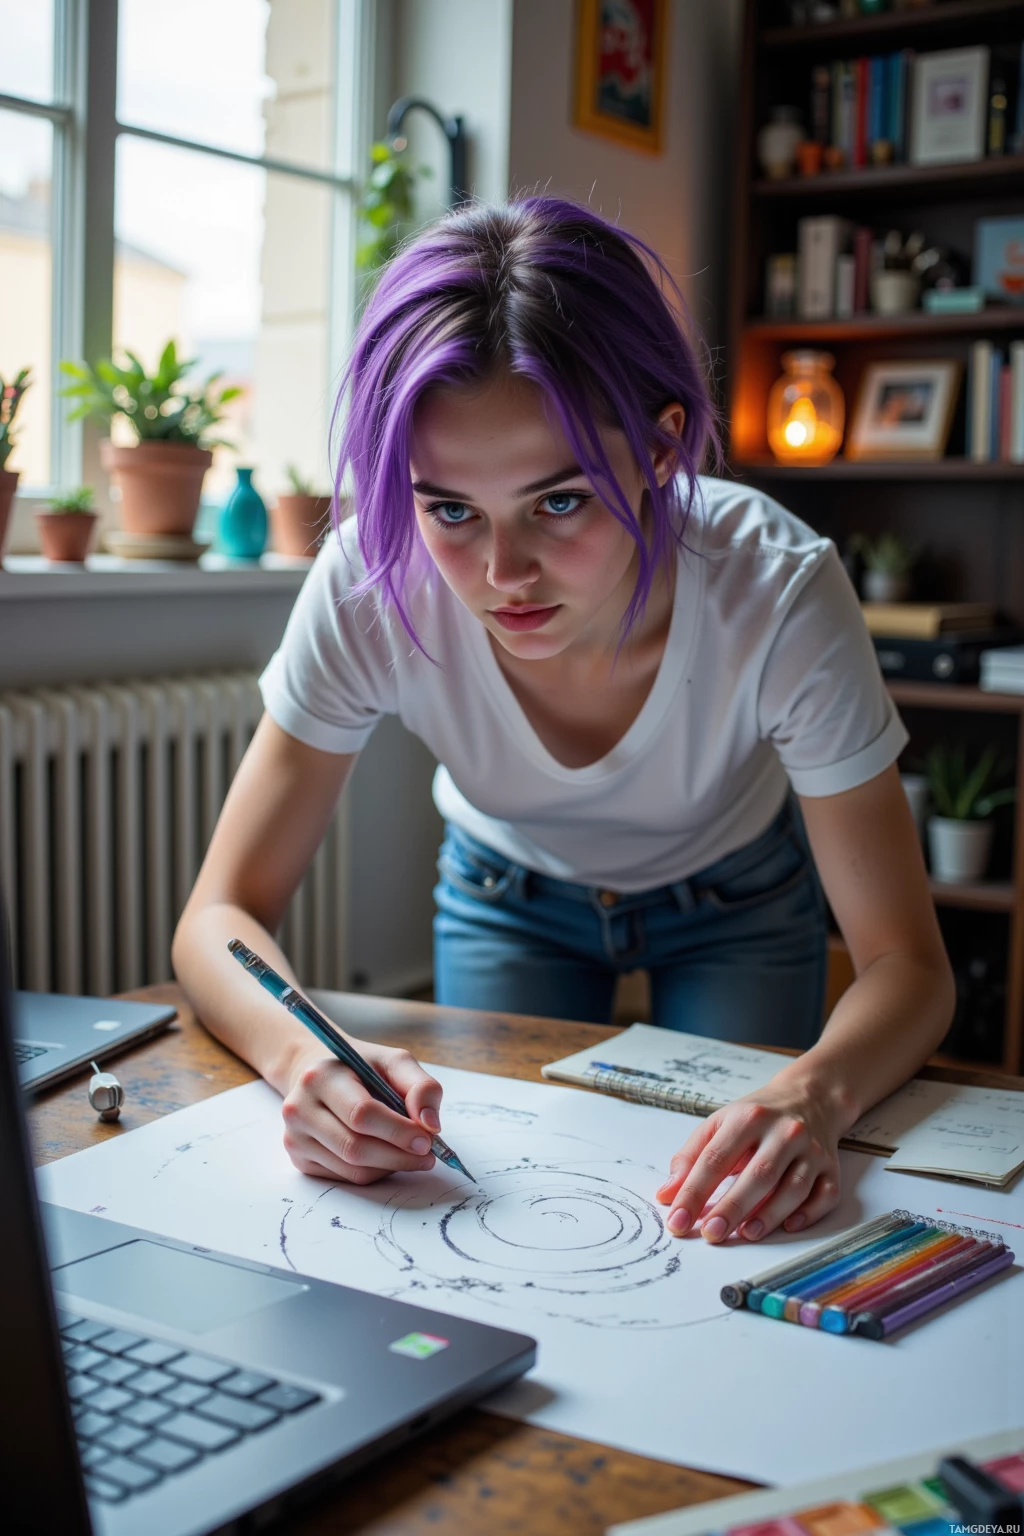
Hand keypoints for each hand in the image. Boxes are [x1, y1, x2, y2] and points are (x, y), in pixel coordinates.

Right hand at [280, 1039, 442, 1184]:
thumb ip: (420, 1087)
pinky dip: (374, 1172)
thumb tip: (431, 1125)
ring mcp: (295, 1137)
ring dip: (390, 1166)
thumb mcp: (393, 1062)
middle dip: (399, 1156)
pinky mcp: (298, 1159)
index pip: (361, 1114)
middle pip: (356, 1148)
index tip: (428, 1139)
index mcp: (321, 1077)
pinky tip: (384, 1155)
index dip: (398, 1131)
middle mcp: (299, 1108)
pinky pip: (345, 1178)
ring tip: (410, 1154)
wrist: (318, 1076)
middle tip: (428, 1155)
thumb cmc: (360, 1068)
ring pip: (353, 1169)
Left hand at [655, 1076, 843, 1242]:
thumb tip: (667, 1195)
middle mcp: (783, 1132)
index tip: (677, 1220)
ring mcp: (811, 1150)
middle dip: (733, 1207)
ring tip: (745, 1234)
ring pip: (793, 1188)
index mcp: (748, 1118)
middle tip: (711, 1234)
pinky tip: (788, 1226)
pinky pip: (824, 1195)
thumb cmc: (757, 1117)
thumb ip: (690, 1157)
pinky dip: (808, 1213)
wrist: (810, 1098)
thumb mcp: (719, 1124)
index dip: (694, 1192)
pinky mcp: (832, 1168)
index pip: (715, 1158)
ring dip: (769, 1214)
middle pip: (758, 1174)